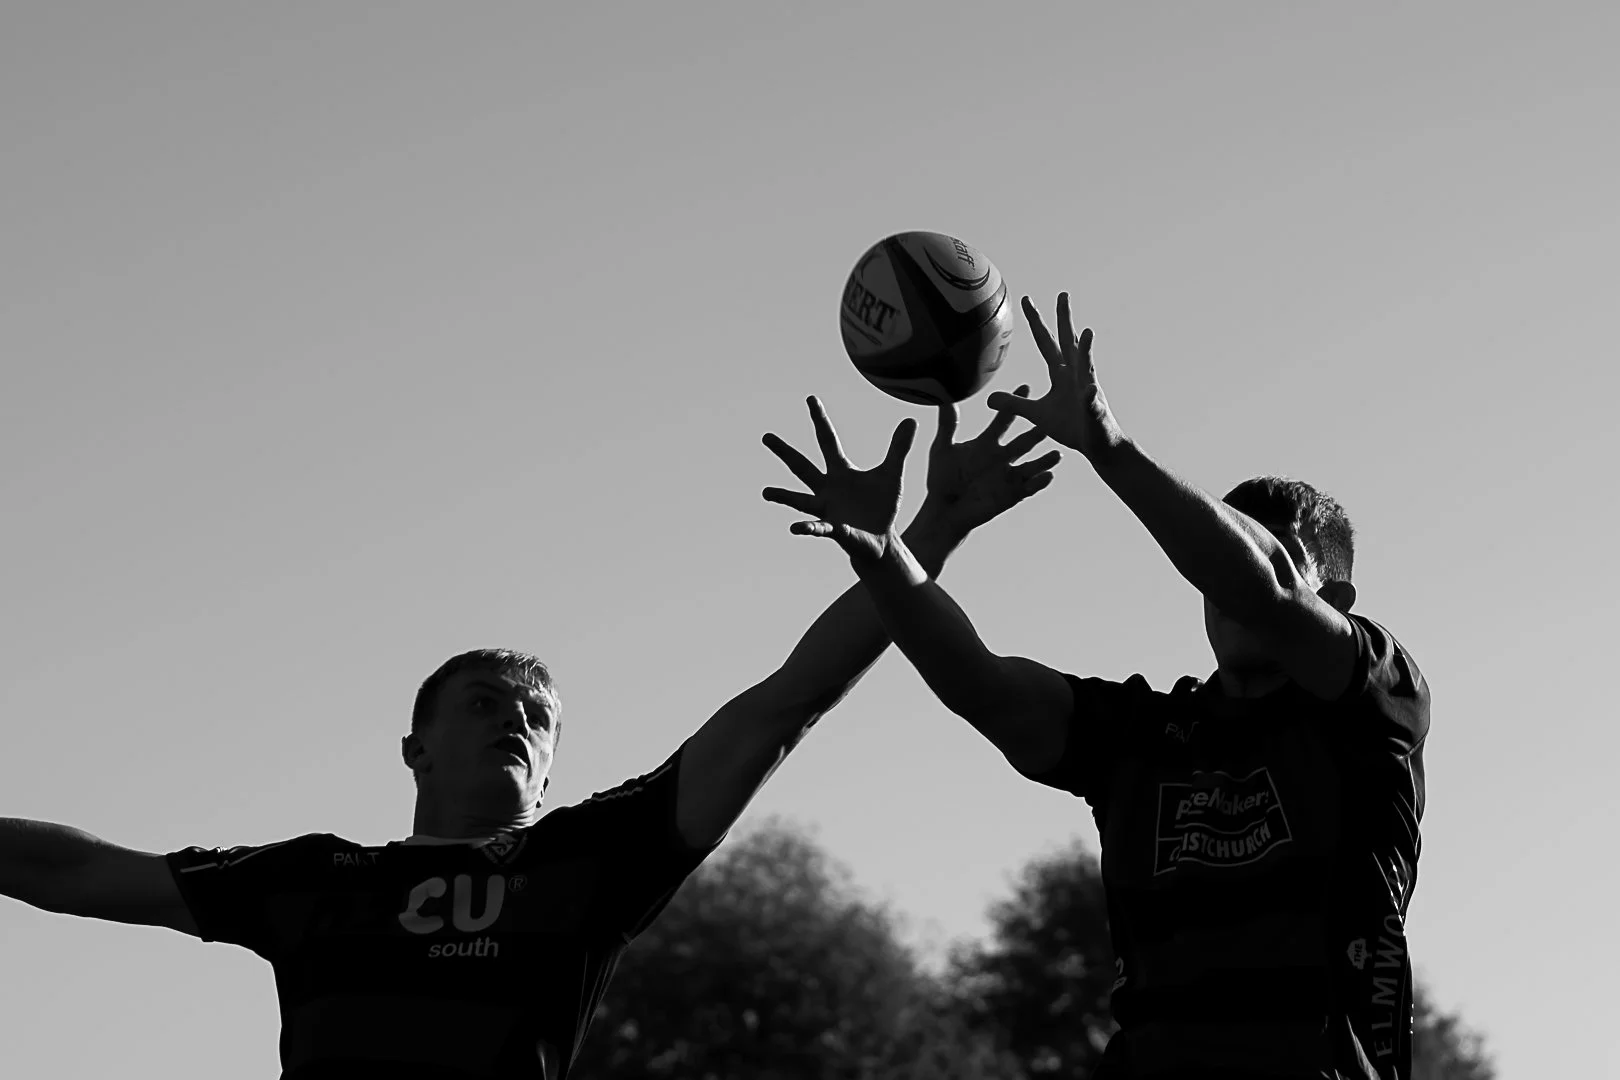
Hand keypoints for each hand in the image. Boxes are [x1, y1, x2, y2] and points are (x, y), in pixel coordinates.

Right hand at [762, 397, 915, 563]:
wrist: (881, 540)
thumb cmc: (881, 506)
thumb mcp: (891, 475)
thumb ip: (898, 449)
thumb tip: (911, 420)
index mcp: (841, 472)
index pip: (827, 440)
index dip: (820, 420)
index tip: (810, 399)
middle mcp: (828, 489)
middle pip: (802, 467)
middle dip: (785, 452)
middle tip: (765, 436)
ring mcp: (827, 510)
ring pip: (801, 501)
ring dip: (784, 496)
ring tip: (766, 492)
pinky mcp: (834, 530)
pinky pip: (818, 528)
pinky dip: (808, 528)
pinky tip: (795, 528)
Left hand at [920, 384, 1062, 535]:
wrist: (944, 509)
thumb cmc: (942, 478)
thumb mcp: (943, 449)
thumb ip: (947, 425)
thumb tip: (943, 398)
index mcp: (987, 443)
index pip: (1004, 420)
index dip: (1013, 405)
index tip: (1026, 386)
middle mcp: (1002, 457)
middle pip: (1023, 441)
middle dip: (1036, 431)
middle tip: (1050, 420)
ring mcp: (1009, 476)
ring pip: (1032, 465)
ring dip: (1044, 460)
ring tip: (1057, 453)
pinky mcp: (1012, 494)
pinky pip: (1029, 487)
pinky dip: (1039, 482)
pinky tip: (1048, 476)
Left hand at [986, 293, 1124, 461]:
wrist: (1096, 447)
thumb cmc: (1070, 427)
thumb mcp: (1036, 414)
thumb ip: (1015, 404)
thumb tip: (989, 398)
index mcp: (1061, 374)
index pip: (1046, 343)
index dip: (1036, 323)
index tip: (1026, 300)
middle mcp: (1076, 376)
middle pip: (1068, 343)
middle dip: (1065, 320)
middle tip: (1062, 294)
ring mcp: (1088, 392)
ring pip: (1086, 368)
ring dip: (1086, 351)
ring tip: (1087, 332)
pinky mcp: (1094, 412)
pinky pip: (1092, 404)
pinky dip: (1091, 398)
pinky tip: (1091, 391)